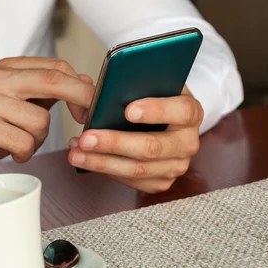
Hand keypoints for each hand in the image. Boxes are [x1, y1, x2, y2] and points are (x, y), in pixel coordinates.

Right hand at [0, 57, 92, 198]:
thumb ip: (47, 93)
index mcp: (6, 69)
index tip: (89, 106)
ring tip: (21, 144)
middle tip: (86, 118)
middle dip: (80, 100)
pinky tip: (12, 153)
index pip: (55, 67)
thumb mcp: (18, 105)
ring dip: (38, 140)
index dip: (80, 87)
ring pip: (40, 121)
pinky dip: (25, 153)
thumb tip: (85, 82)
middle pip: (53, 81)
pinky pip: (24, 142)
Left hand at [68, 87, 202, 192]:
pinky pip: (132, 181)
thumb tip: (92, 91)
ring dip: (103, 162)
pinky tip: (85, 159)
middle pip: (153, 147)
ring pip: (139, 169)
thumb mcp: (148, 85)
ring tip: (76, 152)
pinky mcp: (162, 181)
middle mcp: (188, 142)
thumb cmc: (152, 98)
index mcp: (191, 111)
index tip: (128, 110)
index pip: (182, 111)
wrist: (164, 120)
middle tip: (87, 138)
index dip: (156, 111)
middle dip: (116, 143)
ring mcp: (177, 165)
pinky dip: (106, 170)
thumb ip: (129, 86)